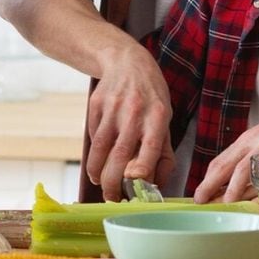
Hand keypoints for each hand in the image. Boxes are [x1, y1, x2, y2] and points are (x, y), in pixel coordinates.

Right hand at [85, 41, 174, 200]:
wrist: (126, 62)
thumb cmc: (151, 97)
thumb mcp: (166, 119)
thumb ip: (163, 153)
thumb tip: (155, 185)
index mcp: (158, 116)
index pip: (150, 147)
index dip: (141, 169)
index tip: (135, 186)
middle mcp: (135, 111)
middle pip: (120, 153)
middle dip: (113, 181)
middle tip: (112, 197)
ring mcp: (112, 107)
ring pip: (99, 147)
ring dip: (97, 171)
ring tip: (100, 183)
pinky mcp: (95, 104)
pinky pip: (92, 134)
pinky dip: (93, 152)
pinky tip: (98, 160)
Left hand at [193, 102, 258, 202]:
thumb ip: (257, 163)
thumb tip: (245, 192)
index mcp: (247, 142)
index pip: (221, 161)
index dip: (207, 179)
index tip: (198, 195)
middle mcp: (255, 141)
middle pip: (228, 165)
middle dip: (211, 184)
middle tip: (201, 200)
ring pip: (248, 167)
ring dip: (236, 187)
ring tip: (228, 203)